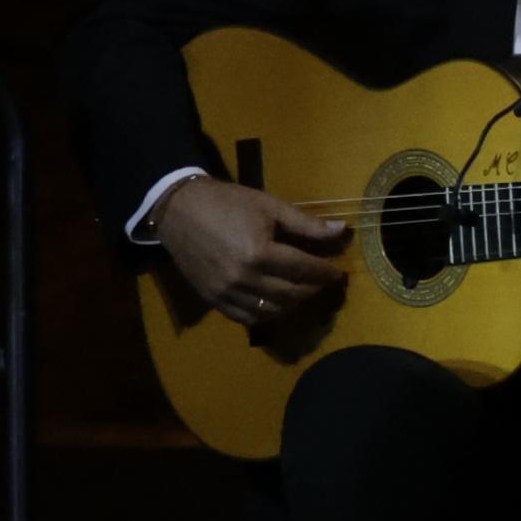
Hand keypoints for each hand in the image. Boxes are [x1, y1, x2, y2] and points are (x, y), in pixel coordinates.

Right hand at [152, 177, 351, 331]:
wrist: (177, 209)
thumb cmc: (225, 202)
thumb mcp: (268, 206)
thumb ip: (306, 223)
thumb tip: (343, 231)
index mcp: (260, 252)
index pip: (304, 270)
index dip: (326, 272)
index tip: (338, 272)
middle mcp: (244, 278)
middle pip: (292, 293)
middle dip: (313, 288)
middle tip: (321, 281)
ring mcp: (226, 292)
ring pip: (272, 310)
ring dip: (292, 304)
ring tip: (300, 291)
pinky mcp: (213, 299)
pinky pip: (246, 318)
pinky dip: (266, 315)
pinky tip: (274, 303)